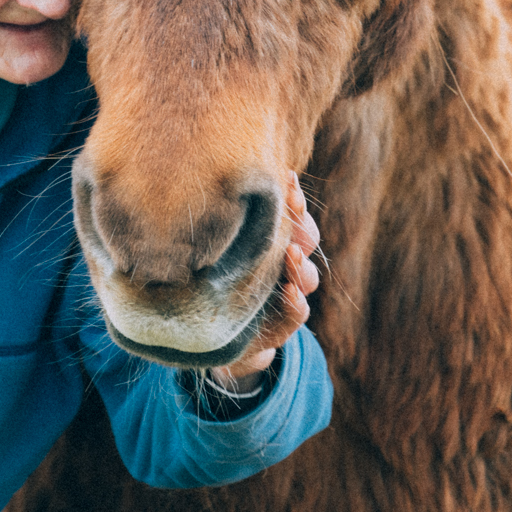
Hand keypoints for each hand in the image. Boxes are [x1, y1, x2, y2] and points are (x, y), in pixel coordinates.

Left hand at [212, 172, 319, 385]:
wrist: (204, 331)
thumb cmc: (205, 278)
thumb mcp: (209, 246)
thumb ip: (217, 222)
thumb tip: (203, 180)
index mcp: (270, 240)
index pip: (294, 216)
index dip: (295, 201)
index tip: (287, 181)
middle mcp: (283, 264)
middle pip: (308, 241)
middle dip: (303, 228)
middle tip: (291, 211)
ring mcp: (286, 293)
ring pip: (308, 276)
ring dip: (302, 265)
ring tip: (292, 254)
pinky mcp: (282, 324)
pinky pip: (298, 312)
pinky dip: (296, 303)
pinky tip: (290, 292)